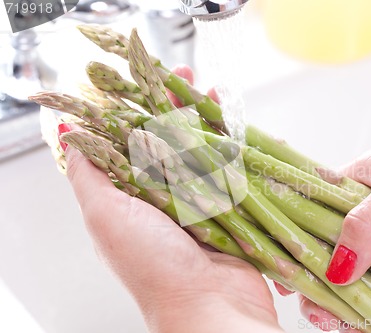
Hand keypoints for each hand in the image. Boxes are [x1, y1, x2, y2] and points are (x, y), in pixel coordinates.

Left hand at [63, 66, 282, 332]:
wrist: (211, 307)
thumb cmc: (155, 267)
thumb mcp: (107, 217)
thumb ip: (88, 174)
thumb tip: (69, 134)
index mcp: (132, 198)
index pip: (132, 140)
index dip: (139, 107)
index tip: (148, 81)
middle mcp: (164, 198)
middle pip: (169, 140)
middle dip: (177, 106)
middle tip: (187, 79)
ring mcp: (200, 202)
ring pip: (202, 149)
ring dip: (208, 120)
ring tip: (213, 94)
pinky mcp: (231, 209)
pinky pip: (233, 170)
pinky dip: (237, 146)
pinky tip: (241, 127)